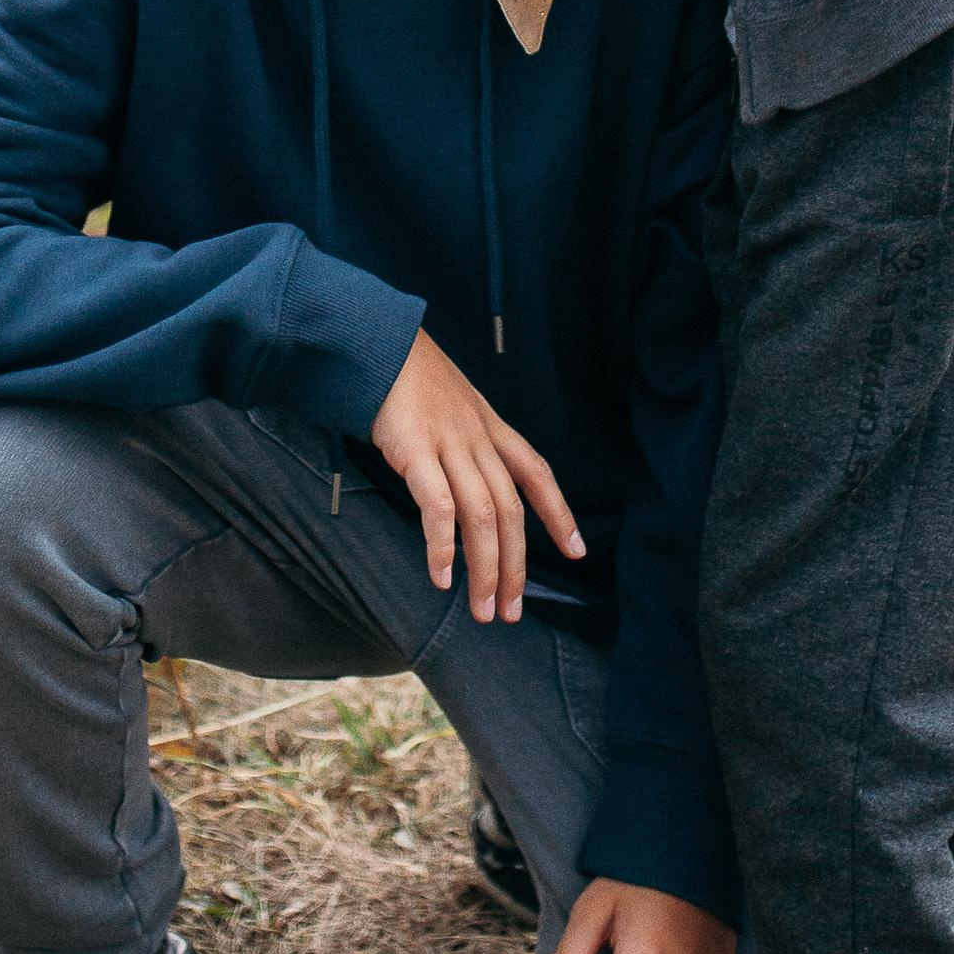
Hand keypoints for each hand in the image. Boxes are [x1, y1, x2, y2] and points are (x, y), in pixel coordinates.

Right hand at [368, 329, 583, 624]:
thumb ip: (465, 440)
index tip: (576, 550)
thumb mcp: (452, 405)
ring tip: (482, 609)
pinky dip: (443, 546)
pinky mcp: (416, 451)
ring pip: (482, 515)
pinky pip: (437, 507)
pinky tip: (441, 576)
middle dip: (516, 565)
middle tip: (510, 611)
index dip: (560, 513)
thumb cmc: (408, 378)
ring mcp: (449, 443)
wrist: (377, 342)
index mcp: (490, 427)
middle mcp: (478, 438)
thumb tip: (466, 485)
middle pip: (511, 510)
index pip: (537, 473)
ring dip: (485, 568)